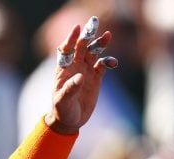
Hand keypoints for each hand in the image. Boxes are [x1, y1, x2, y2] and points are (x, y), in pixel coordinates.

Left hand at [46, 16, 117, 134]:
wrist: (70, 121)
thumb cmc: (61, 110)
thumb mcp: (62, 101)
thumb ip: (70, 89)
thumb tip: (80, 77)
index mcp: (63, 70)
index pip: (66, 50)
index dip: (71, 39)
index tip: (76, 28)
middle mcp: (75, 67)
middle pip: (81, 47)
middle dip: (87, 35)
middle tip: (94, 23)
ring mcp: (86, 71)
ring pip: (93, 53)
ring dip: (100, 44)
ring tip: (107, 35)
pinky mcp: (96, 78)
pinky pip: (103, 65)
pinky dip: (108, 61)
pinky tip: (112, 62)